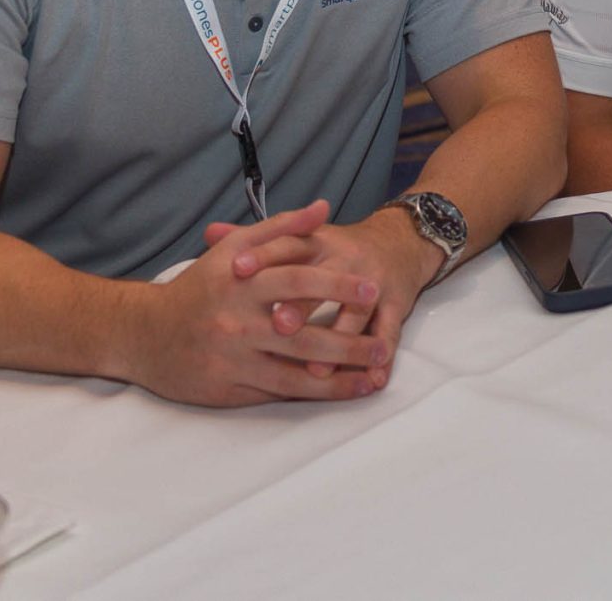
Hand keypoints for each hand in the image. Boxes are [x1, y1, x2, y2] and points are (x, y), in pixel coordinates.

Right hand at [125, 201, 384, 405]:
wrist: (144, 334)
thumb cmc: (199, 288)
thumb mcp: (235, 250)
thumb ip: (282, 228)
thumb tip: (324, 208)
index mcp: (242, 284)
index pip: (298, 282)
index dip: (338, 287)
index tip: (373, 289)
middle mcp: (237, 323)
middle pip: (303, 336)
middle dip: (348, 343)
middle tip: (383, 347)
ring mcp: (233, 360)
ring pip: (294, 375)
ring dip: (337, 380)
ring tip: (372, 378)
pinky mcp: (227, 391)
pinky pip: (275, 394)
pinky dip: (309, 395)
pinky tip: (337, 393)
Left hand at [206, 205, 444, 396]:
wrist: (400, 242)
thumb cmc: (339, 249)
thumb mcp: (303, 238)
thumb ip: (258, 239)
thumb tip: (210, 232)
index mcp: (318, 242)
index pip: (288, 245)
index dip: (263, 255)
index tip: (236, 270)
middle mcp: (346, 258)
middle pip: (322, 279)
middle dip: (301, 305)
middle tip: (277, 327)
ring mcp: (374, 282)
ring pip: (357, 311)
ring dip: (340, 339)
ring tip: (318, 369)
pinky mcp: (397, 302)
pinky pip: (390, 330)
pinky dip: (383, 354)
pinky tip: (373, 378)